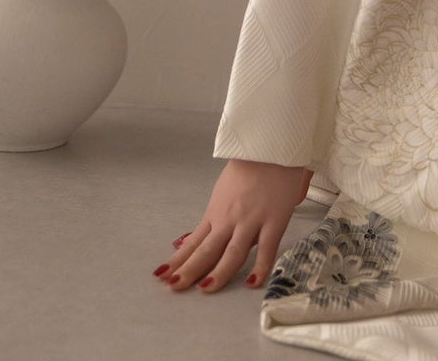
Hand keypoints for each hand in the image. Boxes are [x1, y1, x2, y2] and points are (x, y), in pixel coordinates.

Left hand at [153, 159, 312, 294]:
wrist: (270, 147)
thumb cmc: (249, 166)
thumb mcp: (223, 191)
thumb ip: (215, 216)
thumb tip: (196, 238)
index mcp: (216, 212)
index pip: (194, 243)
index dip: (179, 261)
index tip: (164, 276)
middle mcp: (229, 219)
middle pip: (207, 250)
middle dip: (189, 270)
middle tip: (174, 286)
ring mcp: (251, 221)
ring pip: (233, 253)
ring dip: (219, 273)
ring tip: (206, 289)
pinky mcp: (274, 221)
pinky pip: (267, 248)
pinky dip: (261, 267)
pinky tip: (253, 282)